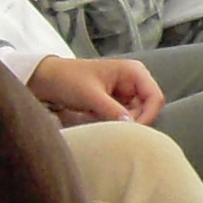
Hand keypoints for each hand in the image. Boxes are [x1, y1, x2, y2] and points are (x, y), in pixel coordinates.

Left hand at [28, 55, 162, 124]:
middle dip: (132, 121)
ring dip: (121, 123)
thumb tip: (132, 127)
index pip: (155, 98)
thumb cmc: (68, 79)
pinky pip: (124, 119)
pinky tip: (97, 119)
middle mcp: (134, 81)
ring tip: (98, 119)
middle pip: (148, 110)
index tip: (131, 131)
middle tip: (109, 126)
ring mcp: (126, 93)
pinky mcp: (117, 103)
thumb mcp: (91, 96)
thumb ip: (112, 110)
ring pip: (136, 117)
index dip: (147, 116)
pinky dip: (114, 123)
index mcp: (133, 71)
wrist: (48, 80)